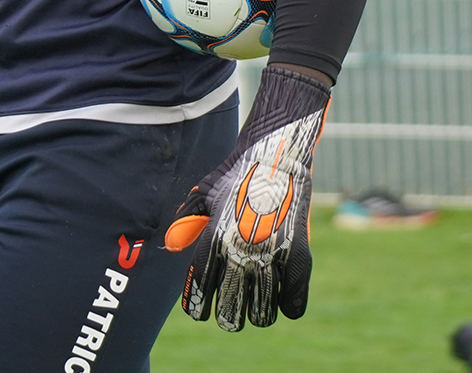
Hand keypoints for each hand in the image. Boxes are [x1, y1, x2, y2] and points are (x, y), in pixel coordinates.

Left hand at [163, 66, 328, 330]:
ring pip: (263, 314)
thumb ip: (187, 221)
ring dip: (257, 314)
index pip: (201, 291)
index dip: (198, 307)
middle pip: (231, 313)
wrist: (278, 153)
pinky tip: (281, 298)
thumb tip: (171, 248)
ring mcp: (272, 256)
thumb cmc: (236, 173)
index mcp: (214, 239)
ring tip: (255, 306)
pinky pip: (293, 304)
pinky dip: (287, 306)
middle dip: (228, 317)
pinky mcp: (300, 257)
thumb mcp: (204, 192)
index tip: (200, 311)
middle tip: (230, 313)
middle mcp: (241, 252)